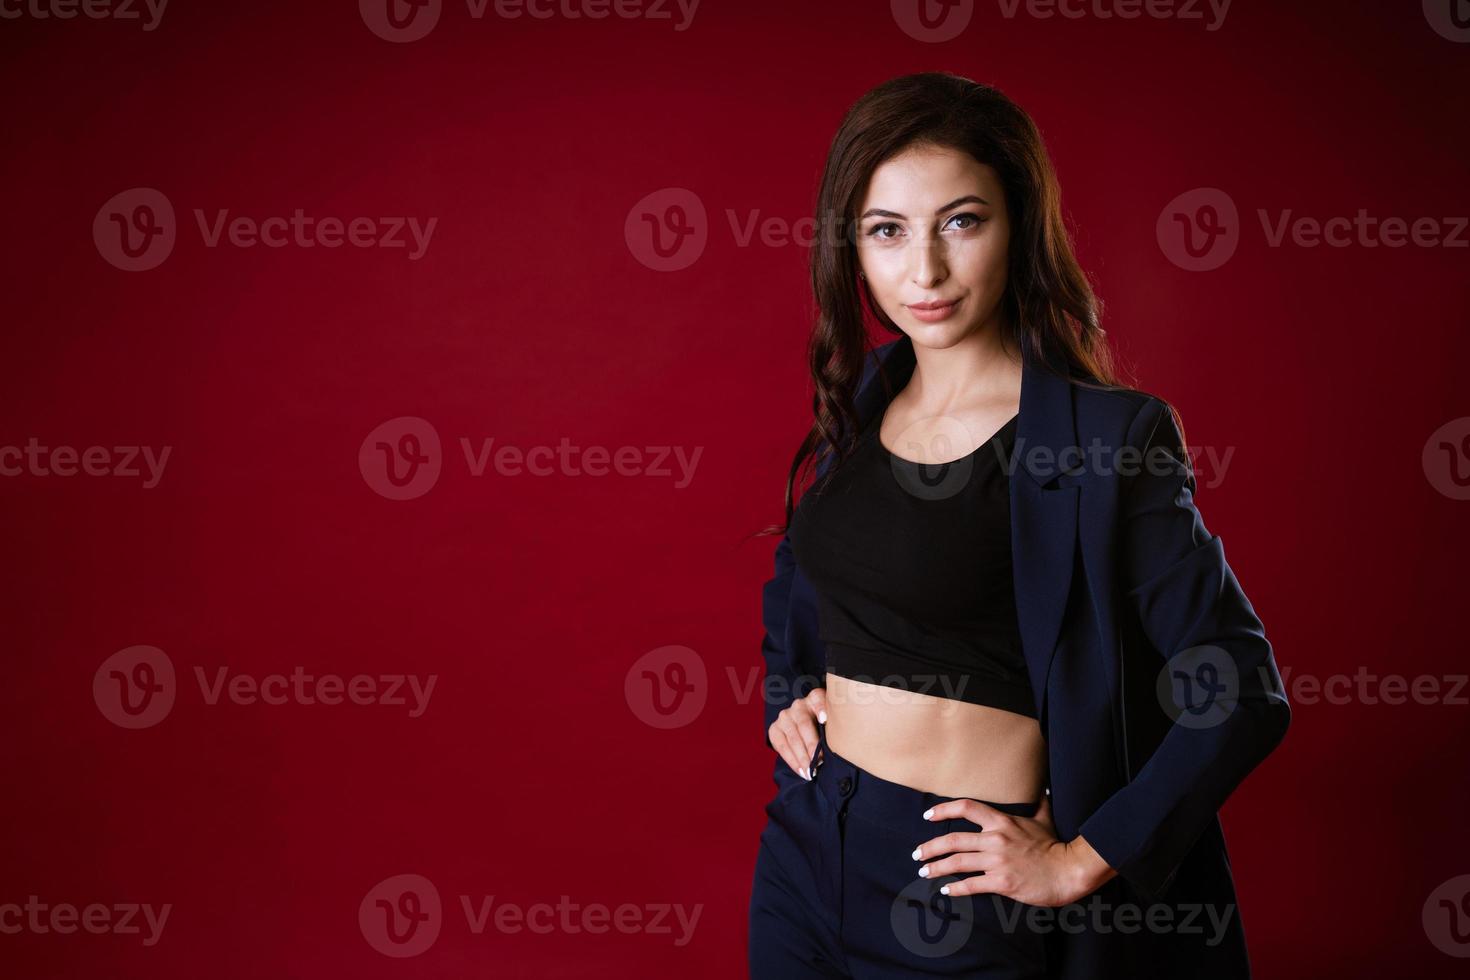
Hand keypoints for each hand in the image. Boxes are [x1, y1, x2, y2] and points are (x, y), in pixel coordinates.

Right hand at [767, 688, 827, 780]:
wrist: (800, 727)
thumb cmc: (823, 726)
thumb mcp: (832, 721)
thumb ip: (836, 726)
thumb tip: (847, 747)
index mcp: (815, 698)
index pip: (818, 699)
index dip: (821, 708)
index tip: (825, 720)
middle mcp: (798, 705)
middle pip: (804, 724)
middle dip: (812, 746)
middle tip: (820, 763)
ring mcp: (785, 716)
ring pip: (793, 738)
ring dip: (802, 757)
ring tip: (810, 772)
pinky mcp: (775, 729)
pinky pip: (781, 746)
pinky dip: (792, 760)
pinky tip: (800, 770)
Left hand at [911, 795, 1116, 906]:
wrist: (1068, 871)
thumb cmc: (1054, 846)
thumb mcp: (1044, 818)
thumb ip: (1038, 802)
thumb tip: (1041, 787)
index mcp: (1002, 821)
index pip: (966, 808)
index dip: (943, 810)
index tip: (928, 816)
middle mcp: (995, 839)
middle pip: (953, 839)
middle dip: (930, 847)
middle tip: (917, 854)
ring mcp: (997, 861)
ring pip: (957, 863)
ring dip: (936, 868)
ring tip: (924, 872)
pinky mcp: (1001, 882)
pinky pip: (971, 884)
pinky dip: (955, 888)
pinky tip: (945, 891)